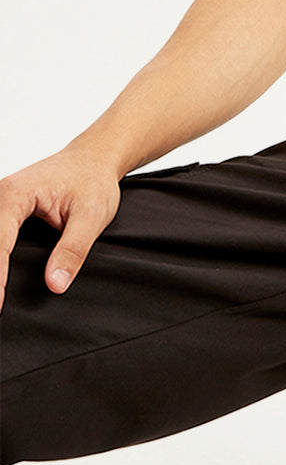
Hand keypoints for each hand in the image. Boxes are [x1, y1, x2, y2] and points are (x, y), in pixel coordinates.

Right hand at [0, 147, 122, 310]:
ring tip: (1, 298)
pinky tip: (3, 280)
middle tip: (0, 307)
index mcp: (16, 194)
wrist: (96, 157)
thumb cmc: (94, 178)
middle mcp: (1, 195)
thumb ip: (73, 249)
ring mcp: (1, 203)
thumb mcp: (91, 216)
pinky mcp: (5, 211)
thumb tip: (55, 283)